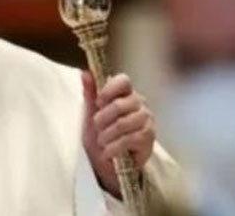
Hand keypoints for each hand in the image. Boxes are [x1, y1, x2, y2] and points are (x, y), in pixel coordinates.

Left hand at [81, 71, 155, 197]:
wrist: (106, 162)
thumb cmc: (99, 134)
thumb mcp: (90, 113)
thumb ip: (90, 92)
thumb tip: (85, 72)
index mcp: (126, 93)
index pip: (124, 80)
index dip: (109, 89)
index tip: (98, 102)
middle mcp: (140, 104)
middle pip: (120, 104)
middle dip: (102, 119)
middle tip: (97, 128)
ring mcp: (147, 121)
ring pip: (123, 123)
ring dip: (107, 135)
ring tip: (102, 141)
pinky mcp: (149, 138)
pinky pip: (129, 139)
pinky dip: (114, 147)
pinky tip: (108, 152)